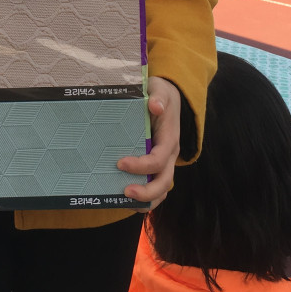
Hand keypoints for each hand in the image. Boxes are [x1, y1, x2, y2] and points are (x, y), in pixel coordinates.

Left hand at [118, 77, 180, 206]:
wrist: (167, 97)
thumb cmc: (160, 94)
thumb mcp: (159, 89)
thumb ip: (158, 96)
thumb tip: (155, 106)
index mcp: (170, 138)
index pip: (158, 159)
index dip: (142, 165)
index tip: (120, 162)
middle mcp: (169, 154)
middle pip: (164, 181)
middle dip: (147, 191)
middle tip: (125, 192)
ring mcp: (164, 162)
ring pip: (162, 189)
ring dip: (147, 199)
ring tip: (126, 202)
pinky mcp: (157, 165)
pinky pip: (155, 186)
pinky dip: (145, 198)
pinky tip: (128, 202)